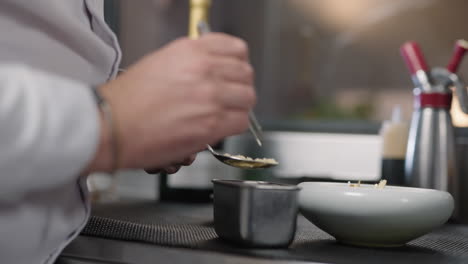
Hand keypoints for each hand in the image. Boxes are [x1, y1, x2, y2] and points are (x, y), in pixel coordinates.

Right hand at [88, 33, 254, 171]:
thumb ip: (191, 63)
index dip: (237, 63)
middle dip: (239, 86)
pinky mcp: (212, 124)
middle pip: (246, 74)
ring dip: (238, 106)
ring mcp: (211, 96)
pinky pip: (241, 121)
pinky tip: (218, 126)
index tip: (233, 71)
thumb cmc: (128, 100)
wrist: (112, 124)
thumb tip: (212, 70)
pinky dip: (233, 125)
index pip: (237, 48)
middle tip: (229, 96)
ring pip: (248, 98)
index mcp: (191, 50)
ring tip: (224, 113)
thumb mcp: (160, 63)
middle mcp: (204, 69)